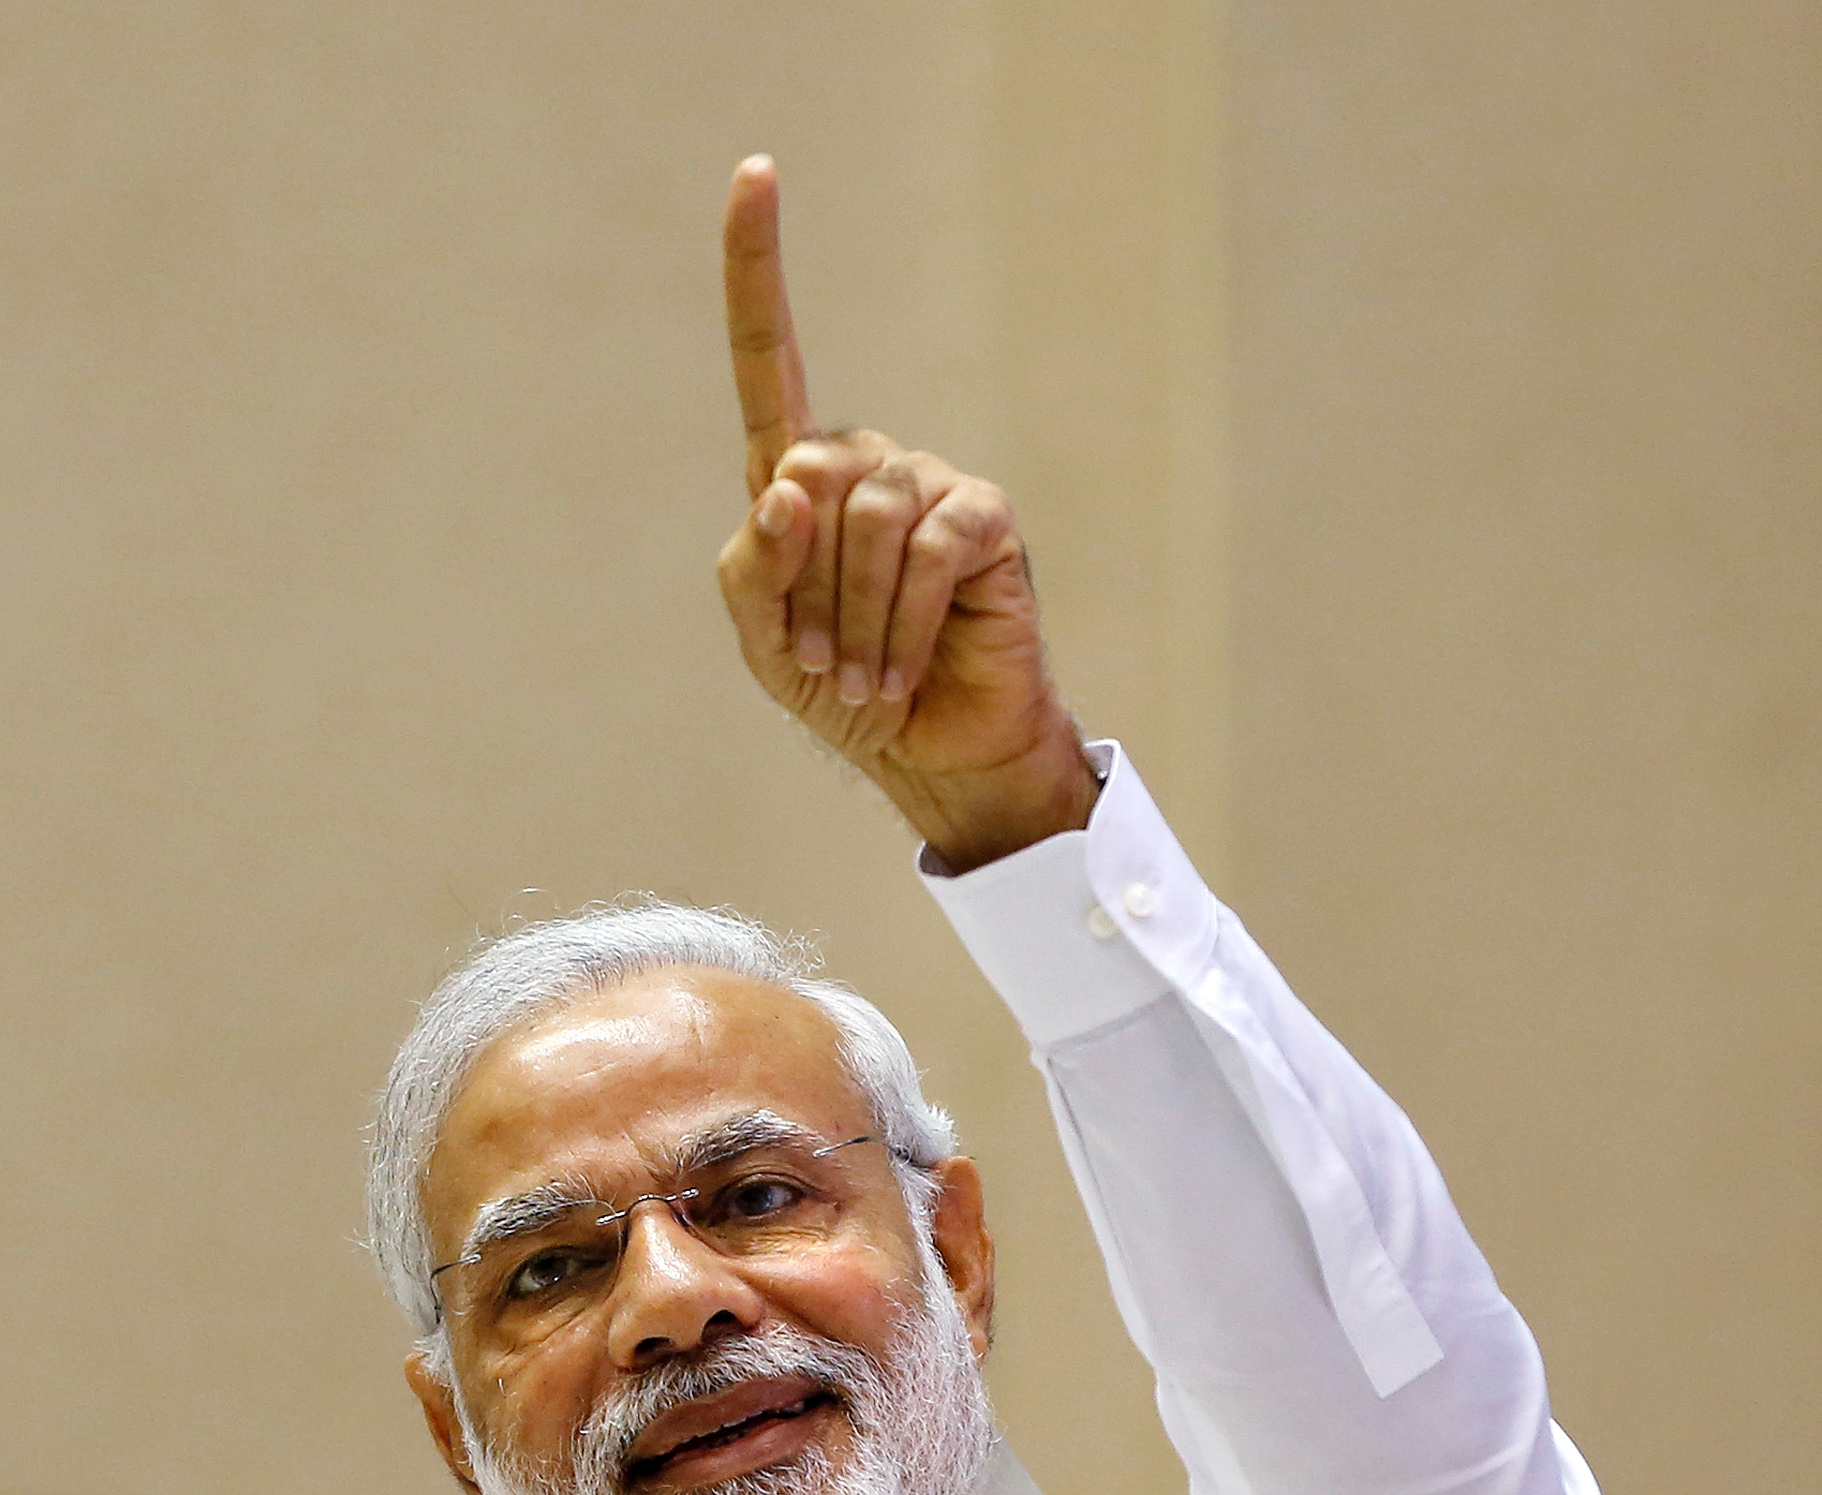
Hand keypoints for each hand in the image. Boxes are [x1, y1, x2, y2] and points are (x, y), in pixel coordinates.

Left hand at [716, 156, 1097, 871]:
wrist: (929, 752)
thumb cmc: (843, 691)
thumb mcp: (764, 639)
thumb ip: (754, 564)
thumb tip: (789, 483)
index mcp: (802, 478)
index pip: (768, 357)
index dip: (758, 268)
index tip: (755, 172)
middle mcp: (867, 463)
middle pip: (810, 474)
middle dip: (804, 587)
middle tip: (820, 664)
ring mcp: (931, 484)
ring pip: (865, 517)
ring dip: (850, 618)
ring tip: (862, 682)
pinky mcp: (983, 519)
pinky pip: (924, 549)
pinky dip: (898, 624)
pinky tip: (899, 674)